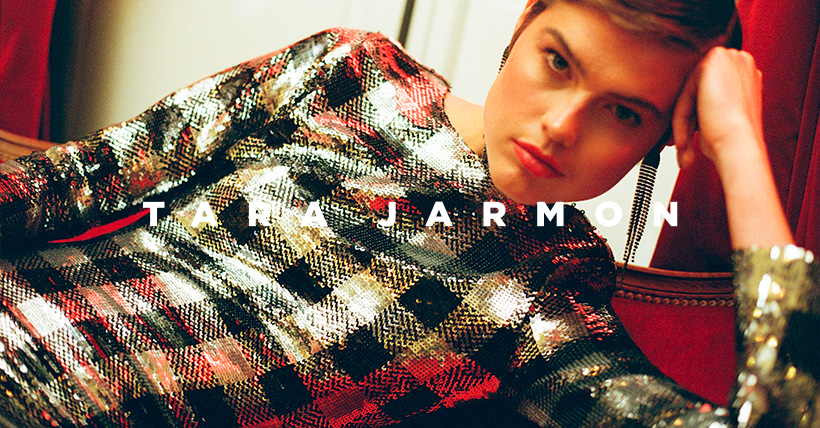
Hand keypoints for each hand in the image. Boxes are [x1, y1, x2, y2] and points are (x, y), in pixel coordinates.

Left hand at [671, 47, 793, 248]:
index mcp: (742, 81)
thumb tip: (690, 143)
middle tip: (683, 155)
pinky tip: (687, 146)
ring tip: (686, 155)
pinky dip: (681, 119)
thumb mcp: (715, 134)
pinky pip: (683, 89)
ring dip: (682, 127)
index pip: (703, 96)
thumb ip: (707, 120)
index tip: (686, 154)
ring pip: (686, 93)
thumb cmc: (732, 155)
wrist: (737, 154)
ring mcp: (728, 61)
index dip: (691, 124)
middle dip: (683, 126)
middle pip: (692, 93)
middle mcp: (738, 66)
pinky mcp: (714, 61)